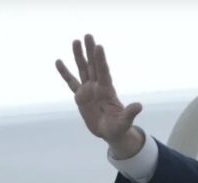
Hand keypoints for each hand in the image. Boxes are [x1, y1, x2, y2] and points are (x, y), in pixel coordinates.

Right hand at [56, 34, 143, 157]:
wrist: (110, 132)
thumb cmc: (118, 127)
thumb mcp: (124, 122)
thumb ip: (130, 113)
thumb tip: (139, 106)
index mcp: (107, 90)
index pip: (103, 72)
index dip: (100, 60)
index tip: (98, 46)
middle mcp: (97, 86)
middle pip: (93, 65)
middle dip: (90, 51)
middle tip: (88, 35)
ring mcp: (88, 90)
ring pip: (83, 69)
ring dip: (79, 56)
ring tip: (75, 41)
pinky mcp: (80, 96)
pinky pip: (71, 82)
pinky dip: (64, 72)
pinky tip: (58, 61)